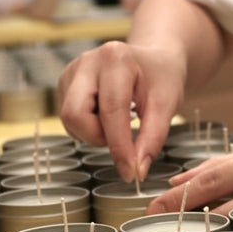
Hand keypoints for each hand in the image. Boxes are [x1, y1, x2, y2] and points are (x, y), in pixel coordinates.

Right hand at [57, 40, 184, 180]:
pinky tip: (106, 118)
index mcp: (115, 58)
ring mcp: (72, 72)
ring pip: (68, 119)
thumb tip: (136, 171)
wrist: (154, 61)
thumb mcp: (166, 105)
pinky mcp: (65, 83)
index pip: (110, 111)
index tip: (131, 173)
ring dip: (93, 133)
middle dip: (98, 137)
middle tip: (122, 139)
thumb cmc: (162, 79)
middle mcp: (87, 62)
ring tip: (118, 123)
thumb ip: (152, 139)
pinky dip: (87, 127)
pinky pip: (68, 118)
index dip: (119, 147)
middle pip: (75, 114)